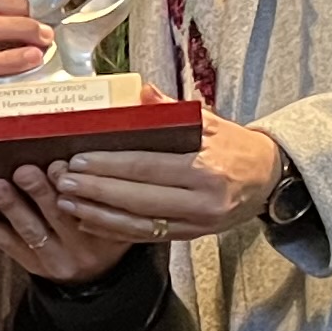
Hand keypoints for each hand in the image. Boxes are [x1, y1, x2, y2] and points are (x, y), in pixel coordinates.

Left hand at [0, 161, 146, 283]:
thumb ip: (101, 191)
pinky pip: (8, 245)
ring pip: (30, 229)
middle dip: (39, 191)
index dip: (74, 185)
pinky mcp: (33, 265)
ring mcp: (55, 258)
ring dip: (10, 206)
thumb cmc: (102, 234)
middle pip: (59, 215)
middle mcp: (82, 246)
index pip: (92, 206)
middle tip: (23, 171)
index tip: (59, 166)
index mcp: (108, 230)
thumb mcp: (116, 218)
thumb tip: (75, 156)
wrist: (92, 279)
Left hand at [49, 116, 288, 243]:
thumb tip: (140, 93)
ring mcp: (196, 223)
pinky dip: (114, 231)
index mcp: (205, 168)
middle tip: (63, 182)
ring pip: (138, 224)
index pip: (147, 166)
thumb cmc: (235, 146)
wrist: (269, 178)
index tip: (79, 160)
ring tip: (66, 204)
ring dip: (97, 216)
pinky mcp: (191, 237)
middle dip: (96, 191)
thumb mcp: (211, 121)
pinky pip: (146, 237)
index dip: (110, 165)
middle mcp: (201, 201)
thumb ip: (173, 109)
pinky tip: (88, 223)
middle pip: (137, 198)